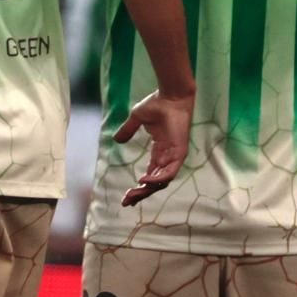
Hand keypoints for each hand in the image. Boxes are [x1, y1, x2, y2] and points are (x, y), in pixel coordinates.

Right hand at [112, 90, 193, 205]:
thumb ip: (128, 130)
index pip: (150, 175)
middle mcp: (167, 157)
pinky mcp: (179, 153)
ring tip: (132, 195)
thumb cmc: (157, 103)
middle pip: (155, 183)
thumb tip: (116, 139)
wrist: (170, 96)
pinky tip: (143, 181)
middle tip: (126, 201)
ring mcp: (174, 156)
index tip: (126, 196)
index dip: (139, 187)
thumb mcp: (137, 118)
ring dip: (147, 190)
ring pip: (161, 182)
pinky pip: (169, 173)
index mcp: (160, 151)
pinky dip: (157, 179)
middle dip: (140, 194)